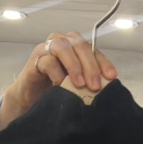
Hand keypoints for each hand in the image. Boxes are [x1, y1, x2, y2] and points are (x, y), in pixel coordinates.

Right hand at [0, 32, 117, 131]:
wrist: (30, 100)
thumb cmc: (54, 91)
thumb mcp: (75, 86)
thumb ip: (88, 81)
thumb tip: (107, 86)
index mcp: (75, 47)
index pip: (93, 49)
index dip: (103, 62)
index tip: (112, 77)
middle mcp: (62, 43)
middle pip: (79, 45)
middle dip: (90, 65)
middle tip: (95, 85)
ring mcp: (47, 50)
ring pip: (63, 47)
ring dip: (74, 65)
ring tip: (79, 84)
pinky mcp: (34, 61)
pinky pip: (47, 61)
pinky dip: (56, 72)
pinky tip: (59, 85)